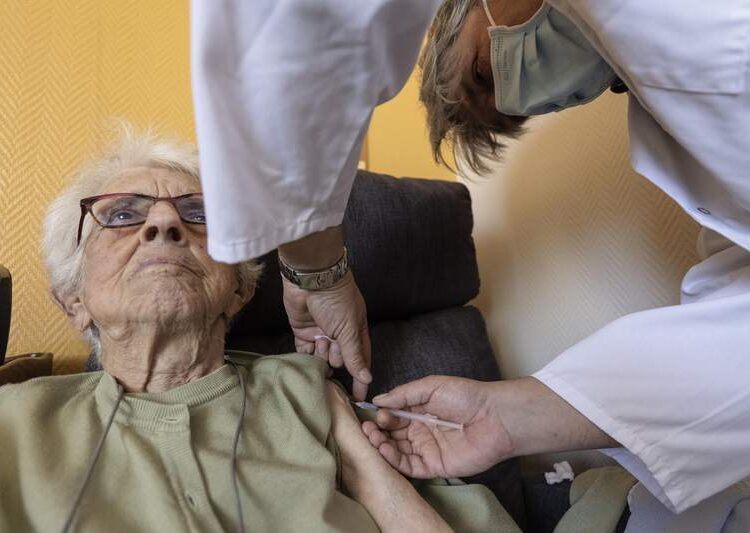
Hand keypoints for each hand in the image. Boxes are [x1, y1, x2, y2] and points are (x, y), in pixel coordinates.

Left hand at [283, 271, 371, 399]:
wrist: (310, 279)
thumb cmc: (337, 300)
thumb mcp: (350, 329)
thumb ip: (355, 355)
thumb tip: (366, 377)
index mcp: (357, 331)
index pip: (361, 360)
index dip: (360, 377)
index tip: (359, 398)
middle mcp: (340, 334)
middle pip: (341, 360)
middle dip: (337, 359)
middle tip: (332, 345)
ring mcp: (321, 333)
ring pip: (322, 357)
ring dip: (322, 354)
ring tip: (321, 340)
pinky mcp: (303, 331)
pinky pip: (305, 351)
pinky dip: (306, 354)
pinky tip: (308, 350)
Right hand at [363, 376, 512, 478]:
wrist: (495, 417)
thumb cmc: (467, 396)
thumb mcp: (431, 387)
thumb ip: (404, 394)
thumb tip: (378, 399)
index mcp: (419, 412)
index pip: (392, 417)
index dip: (381, 416)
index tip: (374, 414)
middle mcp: (420, 432)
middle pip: (391, 435)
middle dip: (376, 432)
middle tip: (366, 429)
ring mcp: (427, 450)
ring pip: (396, 452)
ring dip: (381, 446)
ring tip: (373, 438)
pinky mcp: (434, 466)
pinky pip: (409, 467)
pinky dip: (394, 461)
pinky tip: (384, 450)